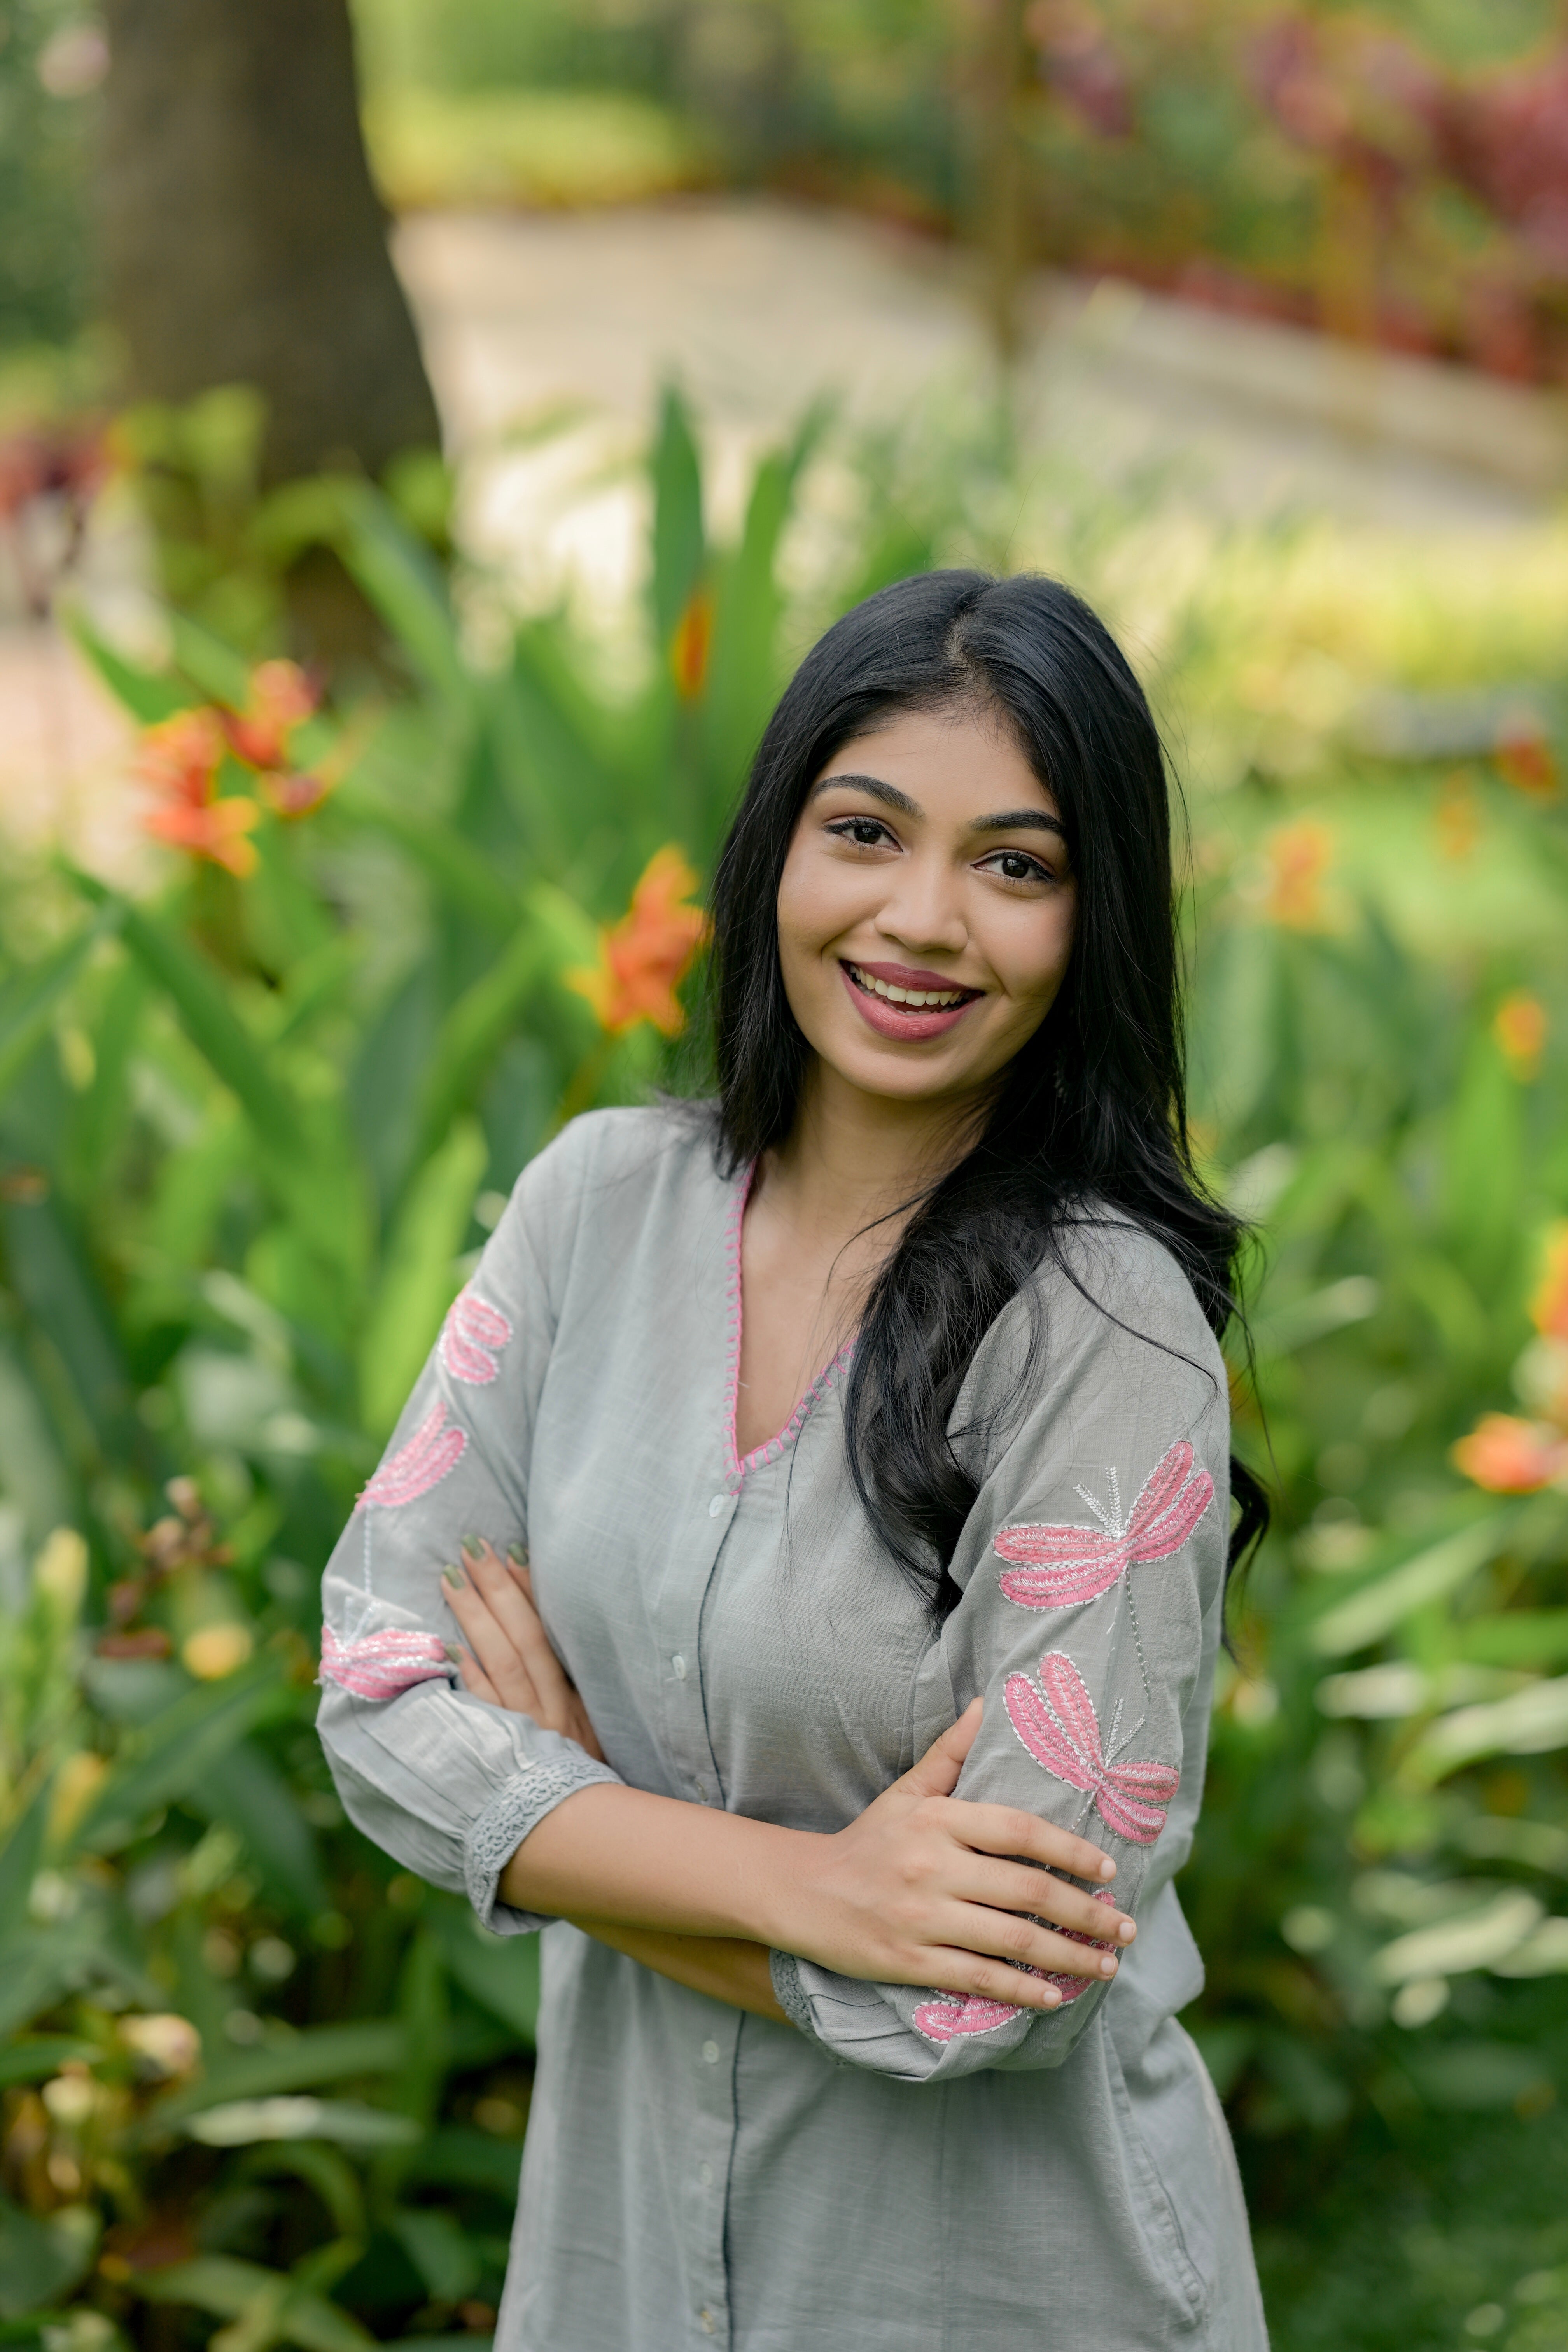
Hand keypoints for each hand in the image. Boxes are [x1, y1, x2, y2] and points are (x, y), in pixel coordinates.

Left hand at [441, 1536, 606, 1762]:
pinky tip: (448, 1643)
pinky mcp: (503, 1753)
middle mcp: (554, 1709)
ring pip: (502, 1662)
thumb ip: (569, 1690)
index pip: (550, 1631)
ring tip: (451, 1577)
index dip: (530, 1589)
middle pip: (524, 1637)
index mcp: (577, 1698)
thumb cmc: (585, 1779)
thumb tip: (541, 1634)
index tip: (510, 1548)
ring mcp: (529, 1730)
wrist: (582, 1837)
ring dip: (475, 1615)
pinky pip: (485, 1707)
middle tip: (471, 1546)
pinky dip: (469, 1672)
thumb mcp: (589, 1732)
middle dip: (497, 1587)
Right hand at [774, 1700, 1133, 2009]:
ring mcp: (921, 1918)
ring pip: (1012, 1941)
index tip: (1108, 1870)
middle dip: (1086, 1913)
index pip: (1019, 1831)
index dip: (1070, 1850)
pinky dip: (1021, 1990)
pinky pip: (978, 1978)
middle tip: (1125, 1927)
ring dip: (1068, 1956)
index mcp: (937, 1820)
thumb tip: (988, 1702)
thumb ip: (952, 1753)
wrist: (803, 1892)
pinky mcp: (909, 1961)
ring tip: (1107, 1964)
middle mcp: (932, 1867)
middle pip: (1027, 1891)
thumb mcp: (908, 1792)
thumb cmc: (868, 1840)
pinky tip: (1054, 1997)